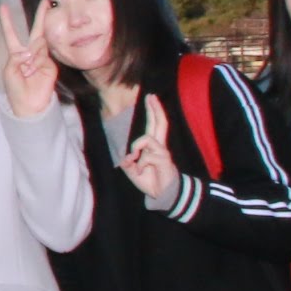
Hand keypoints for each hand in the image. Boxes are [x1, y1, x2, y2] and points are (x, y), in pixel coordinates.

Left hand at [1, 0, 60, 119]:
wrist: (30, 105)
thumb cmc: (15, 89)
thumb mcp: (10, 71)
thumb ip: (17, 57)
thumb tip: (31, 50)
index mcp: (16, 54)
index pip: (12, 34)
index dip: (7, 21)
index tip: (4, 7)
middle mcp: (30, 53)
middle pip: (36, 31)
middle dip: (40, 16)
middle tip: (44, 2)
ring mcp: (42, 58)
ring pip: (38, 45)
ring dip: (32, 56)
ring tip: (28, 70)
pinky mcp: (50, 65)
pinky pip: (43, 56)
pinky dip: (37, 62)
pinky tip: (34, 71)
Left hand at [118, 92, 182, 208]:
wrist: (161, 194)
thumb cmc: (149, 180)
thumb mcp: (132, 171)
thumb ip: (127, 163)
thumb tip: (126, 157)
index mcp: (152, 146)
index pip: (153, 124)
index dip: (152, 111)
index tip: (150, 97)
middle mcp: (159, 146)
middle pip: (159, 123)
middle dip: (155, 109)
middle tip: (151, 95)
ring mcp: (162, 152)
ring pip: (148, 137)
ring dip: (137, 146)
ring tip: (134, 158)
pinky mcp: (164, 160)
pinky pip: (147, 155)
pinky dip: (141, 163)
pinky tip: (142, 170)